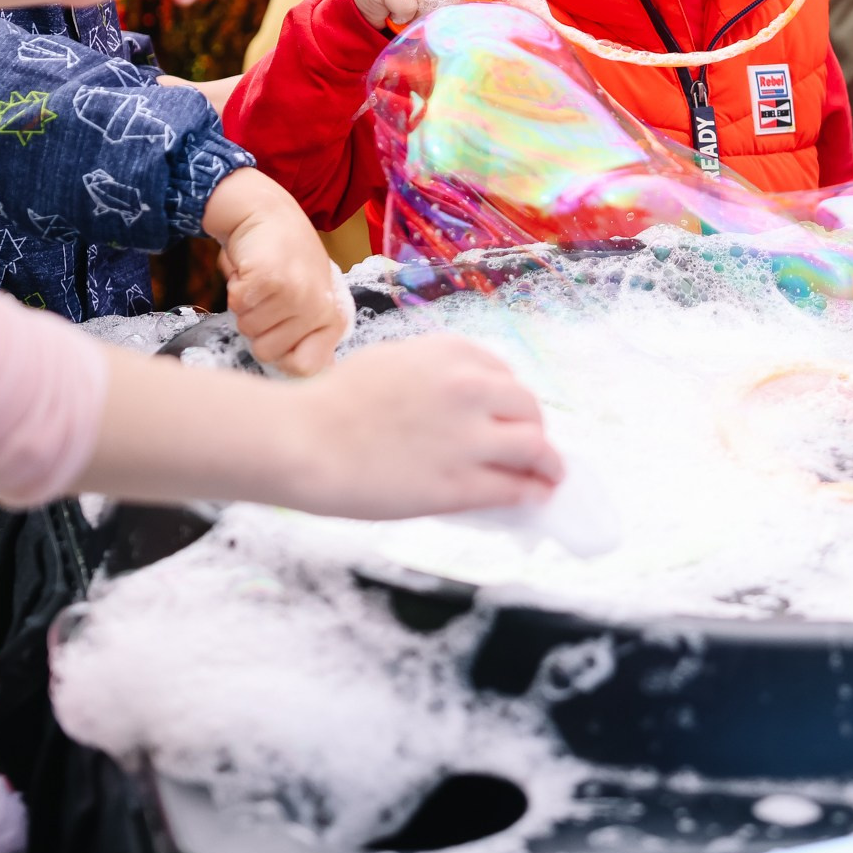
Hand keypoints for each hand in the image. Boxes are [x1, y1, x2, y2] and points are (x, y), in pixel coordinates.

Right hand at [204, 168, 349, 376]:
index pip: (305, 369)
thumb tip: (318, 373)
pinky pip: (237, 305)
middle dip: (258, 327)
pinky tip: (251, 269)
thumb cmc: (286, 259)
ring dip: (246, 306)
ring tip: (262, 280)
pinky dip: (235, 288)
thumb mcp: (310, 297)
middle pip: (267, 352)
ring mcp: (295, 294)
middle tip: (269, 296)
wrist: (268, 212)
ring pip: (248, 329)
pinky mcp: (269, 280)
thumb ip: (312, 335)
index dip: (283, 355)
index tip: (280, 330)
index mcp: (332, 318)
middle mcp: (319, 309)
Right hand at [280, 335, 563, 517]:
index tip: (510, 415)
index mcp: (451, 354)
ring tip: (550, 477)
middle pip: (528, 408)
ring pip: (535, 448)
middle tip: (533, 447)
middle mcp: (470, 388)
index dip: (509, 401)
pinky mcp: (459, 484)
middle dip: (534, 428)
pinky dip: (530, 493)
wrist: (302, 441)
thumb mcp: (392, 364)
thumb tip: (462, 403)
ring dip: (548, 464)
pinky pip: (512, 488)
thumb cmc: (330, 404)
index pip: (503, 375)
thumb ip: (434, 377)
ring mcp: (469, 437)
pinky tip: (533, 498)